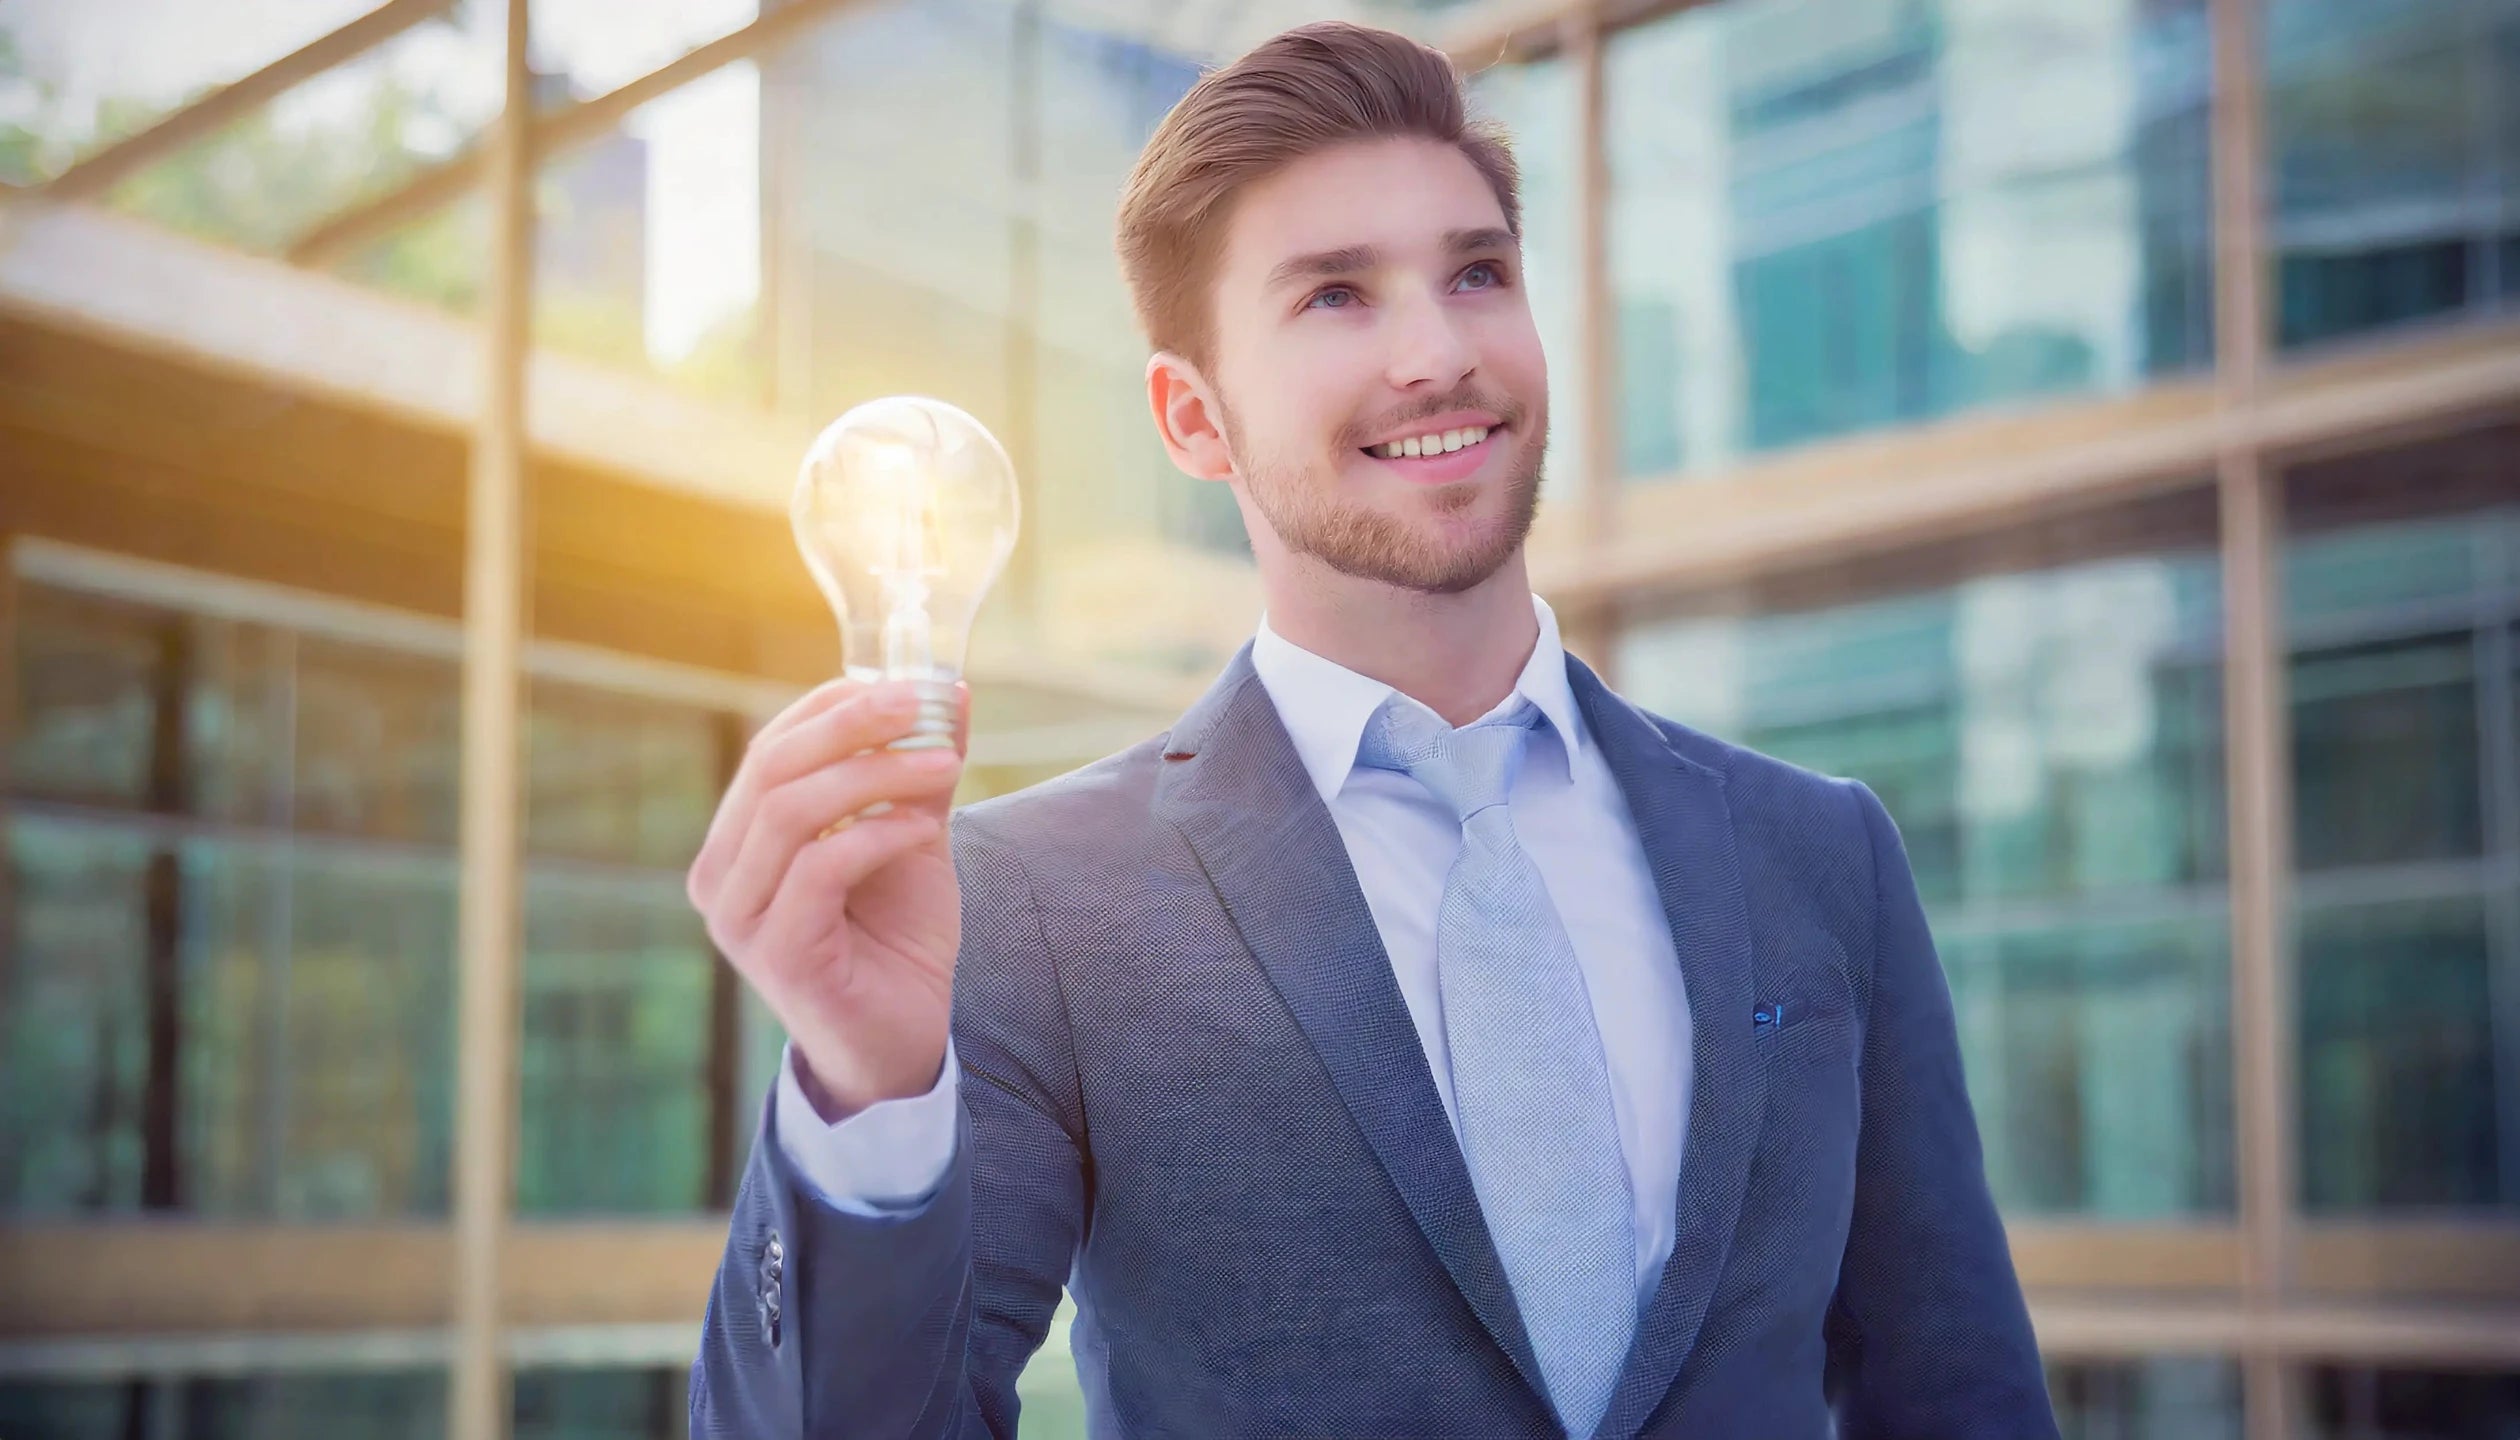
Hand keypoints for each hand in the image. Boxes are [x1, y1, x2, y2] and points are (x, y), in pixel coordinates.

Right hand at [687, 679, 967, 1117]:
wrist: (903, 1042)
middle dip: (851, 726)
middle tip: (920, 705)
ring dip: (874, 775)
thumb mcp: (910, 838)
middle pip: (772, 769)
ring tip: (941, 765)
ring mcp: (740, 918)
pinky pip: (820, 869)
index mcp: (739, 843)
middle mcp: (722, 877)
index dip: (829, 709)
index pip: (769, 751)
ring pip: (790, 811)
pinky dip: (876, 834)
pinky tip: (921, 827)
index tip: (901, 684)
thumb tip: (945, 692)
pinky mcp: (775, 954)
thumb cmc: (896, 940)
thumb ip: (916, 772)